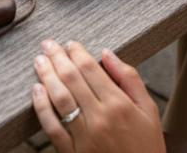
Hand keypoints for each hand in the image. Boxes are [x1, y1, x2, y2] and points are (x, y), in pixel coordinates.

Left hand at [31, 40, 164, 152]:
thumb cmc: (146, 147)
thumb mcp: (149, 112)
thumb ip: (129, 79)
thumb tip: (107, 53)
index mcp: (119, 105)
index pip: (89, 68)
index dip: (76, 52)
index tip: (69, 44)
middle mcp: (100, 118)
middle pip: (71, 78)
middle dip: (56, 57)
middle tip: (47, 44)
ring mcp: (84, 137)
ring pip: (59, 98)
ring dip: (46, 76)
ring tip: (39, 61)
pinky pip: (52, 126)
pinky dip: (41, 107)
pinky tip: (37, 90)